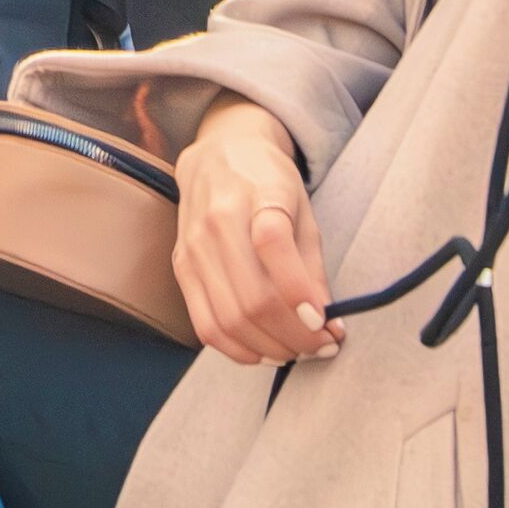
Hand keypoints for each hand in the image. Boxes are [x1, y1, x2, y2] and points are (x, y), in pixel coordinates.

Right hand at [171, 97, 335, 364]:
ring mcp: (193, 248)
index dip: (298, 292)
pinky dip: (238, 348)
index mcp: (256, 195)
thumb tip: (326, 324)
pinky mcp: (181, 268)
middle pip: (251, 298)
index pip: (272, 244)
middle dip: (293, 335)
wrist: (218, 156)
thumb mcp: (303, 210)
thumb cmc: (267, 182)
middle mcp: (217, 222)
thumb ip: (312, 266)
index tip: (324, 322)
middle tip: (322, 346)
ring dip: (269, 347)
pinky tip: (265, 349)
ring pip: (228, 320)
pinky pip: (205, 325)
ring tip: (298, 351)